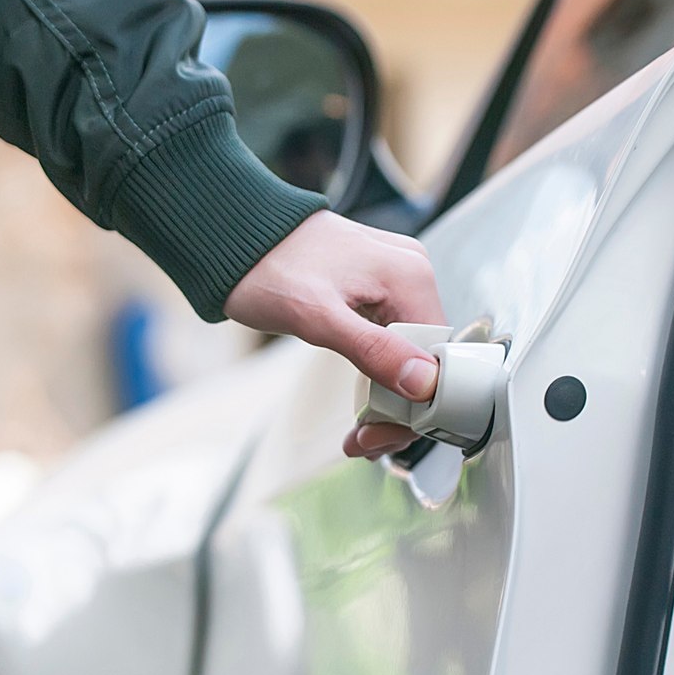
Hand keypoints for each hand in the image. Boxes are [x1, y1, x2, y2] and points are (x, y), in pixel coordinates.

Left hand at [224, 210, 444, 458]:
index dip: (417, 402)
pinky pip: (393, 337)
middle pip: (425, 357)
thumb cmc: (268, 268)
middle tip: (365, 441)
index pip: (438, 355)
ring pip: (409, 352)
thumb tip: (424, 382)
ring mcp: (396, 279)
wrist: (235, 234)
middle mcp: (413, 274)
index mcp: (410, 276)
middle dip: (400, 406)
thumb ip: (373, 349)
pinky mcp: (378, 287)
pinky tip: (365, 402)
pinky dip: (379, 371)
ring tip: (360, 433)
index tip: (383, 434)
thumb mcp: (317, 318)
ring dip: (389, 395)